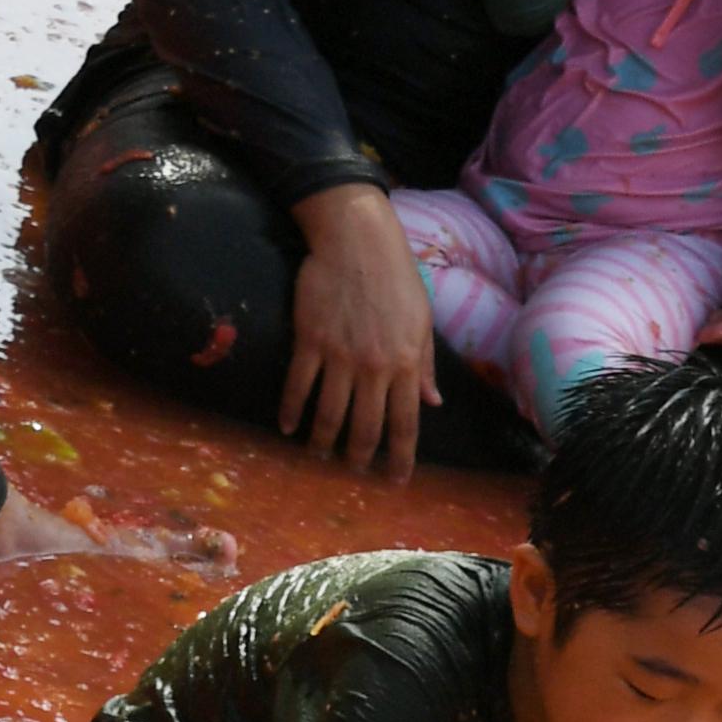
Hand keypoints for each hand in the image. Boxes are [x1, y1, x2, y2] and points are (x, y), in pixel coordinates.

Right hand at [282, 184, 440, 476]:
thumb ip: (425, 366)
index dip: (400, 458)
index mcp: (406, 365)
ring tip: (320, 457)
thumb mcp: (421, 322)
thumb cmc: (396, 278)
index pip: (405, 424)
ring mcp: (340, 356)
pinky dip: (291, 411)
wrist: (357, 240)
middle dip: (360, 458)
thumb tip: (433, 403)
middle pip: (366, 428)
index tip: (395, 481)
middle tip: (353, 473)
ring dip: (324, 442)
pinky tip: (288, 428)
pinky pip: (298, 385)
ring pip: (330, 414)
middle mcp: (374, 368)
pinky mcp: (310, 340)